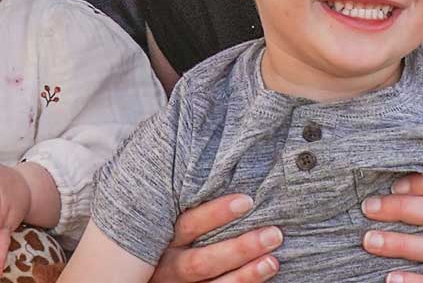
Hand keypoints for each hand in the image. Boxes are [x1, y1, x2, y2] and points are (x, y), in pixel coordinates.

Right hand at [148, 194, 282, 282]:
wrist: (148, 270)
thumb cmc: (163, 232)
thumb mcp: (165, 216)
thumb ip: (184, 198)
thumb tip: (219, 153)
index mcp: (160, 237)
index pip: (187, 224)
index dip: (216, 214)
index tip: (247, 200)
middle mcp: (167, 266)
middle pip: (200, 262)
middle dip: (238, 248)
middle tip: (274, 233)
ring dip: (245, 275)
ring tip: (272, 260)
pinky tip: (262, 274)